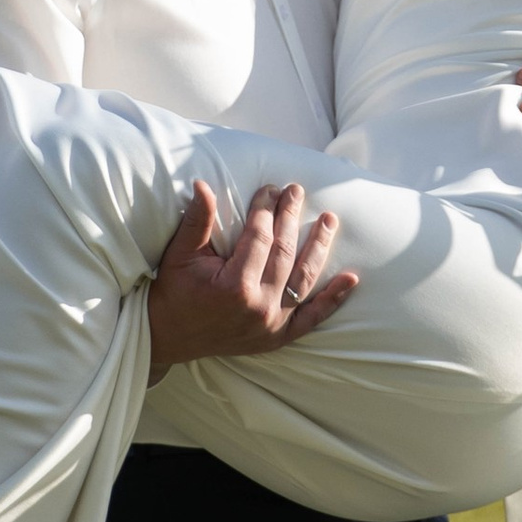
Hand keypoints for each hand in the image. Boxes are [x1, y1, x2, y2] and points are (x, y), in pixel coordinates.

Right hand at [145, 180, 359, 378]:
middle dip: (291, 218)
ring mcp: (272, 324)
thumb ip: (197, 221)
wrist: (169, 337)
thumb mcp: (180, 254)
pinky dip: (333, 299)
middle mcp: (258, 306)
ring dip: (319, 247)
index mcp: (233, 285)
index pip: (259, 237)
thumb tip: (203, 185)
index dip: (265, 210)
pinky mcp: (278, 337)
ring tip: (329, 219)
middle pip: (284, 253)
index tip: (270, 189)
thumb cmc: (174, 291)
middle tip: (297, 191)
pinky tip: (352, 279)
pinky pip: (312, 317)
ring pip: (304, 278)